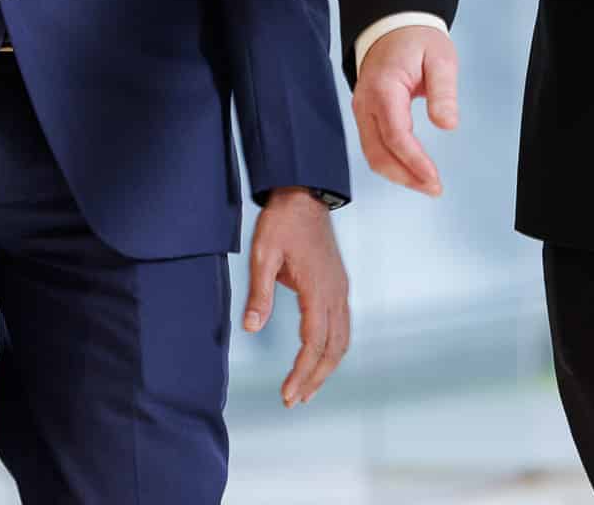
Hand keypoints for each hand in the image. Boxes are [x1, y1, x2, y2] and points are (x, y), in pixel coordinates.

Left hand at [242, 189, 350, 407]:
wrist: (305, 193)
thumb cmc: (282, 222)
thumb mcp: (263, 254)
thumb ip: (259, 292)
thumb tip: (250, 328)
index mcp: (318, 288)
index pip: (314, 342)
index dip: (302, 372)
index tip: (287, 394)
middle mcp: (335, 292)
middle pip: (334, 348)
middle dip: (315, 379)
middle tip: (293, 401)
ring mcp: (340, 288)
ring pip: (342, 339)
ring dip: (326, 367)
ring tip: (307, 389)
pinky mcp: (339, 285)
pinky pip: (342, 326)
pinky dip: (332, 349)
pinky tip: (318, 358)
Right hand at [353, 25, 458, 196]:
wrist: (391, 25)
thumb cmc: (415, 38)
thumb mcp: (440, 58)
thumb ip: (444, 92)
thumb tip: (446, 123)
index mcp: (384, 88)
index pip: (396, 136)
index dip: (414, 162)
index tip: (433, 178)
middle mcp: (366, 102)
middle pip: (378, 153)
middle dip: (406, 177)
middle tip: (433, 187)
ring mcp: (361, 109)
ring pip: (372, 154)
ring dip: (397, 174)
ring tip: (424, 184)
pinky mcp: (364, 113)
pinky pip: (371, 145)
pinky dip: (389, 163)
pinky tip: (408, 170)